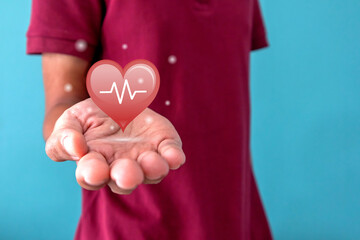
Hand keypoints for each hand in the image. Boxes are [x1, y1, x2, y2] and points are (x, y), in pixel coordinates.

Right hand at [45, 98, 185, 193]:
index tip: (94, 170)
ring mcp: (144, 159)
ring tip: (150, 162)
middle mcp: (121, 167)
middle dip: (126, 177)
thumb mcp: (70, 121)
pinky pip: (171, 156)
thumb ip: (64, 138)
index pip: (91, 176)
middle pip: (124, 180)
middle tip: (126, 174)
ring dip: (152, 170)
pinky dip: (173, 157)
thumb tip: (76, 149)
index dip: (92, 174)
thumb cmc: (89, 118)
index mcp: (95, 164)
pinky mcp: (164, 146)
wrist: (114, 101)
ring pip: (151, 173)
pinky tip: (174, 156)